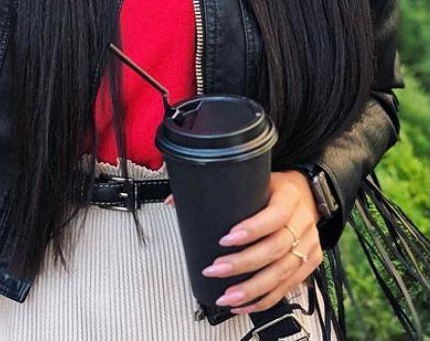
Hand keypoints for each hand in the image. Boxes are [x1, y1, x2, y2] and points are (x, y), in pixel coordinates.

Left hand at [180, 171, 322, 314]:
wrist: (309, 194)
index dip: (251, 229)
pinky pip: (287, 287)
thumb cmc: (277, 188)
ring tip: (227, 296)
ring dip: (251, 288)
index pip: (273, 216)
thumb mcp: (256, 179)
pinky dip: (265, 299)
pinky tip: (244, 304)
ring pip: (281, 273)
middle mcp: (301, 223)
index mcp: (288, 198)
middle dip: (242, 264)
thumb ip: (219, 188)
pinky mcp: (309, 263)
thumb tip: (174, 200)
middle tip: (216, 270)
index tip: (225, 239)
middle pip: (274, 249)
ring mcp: (307, 245)